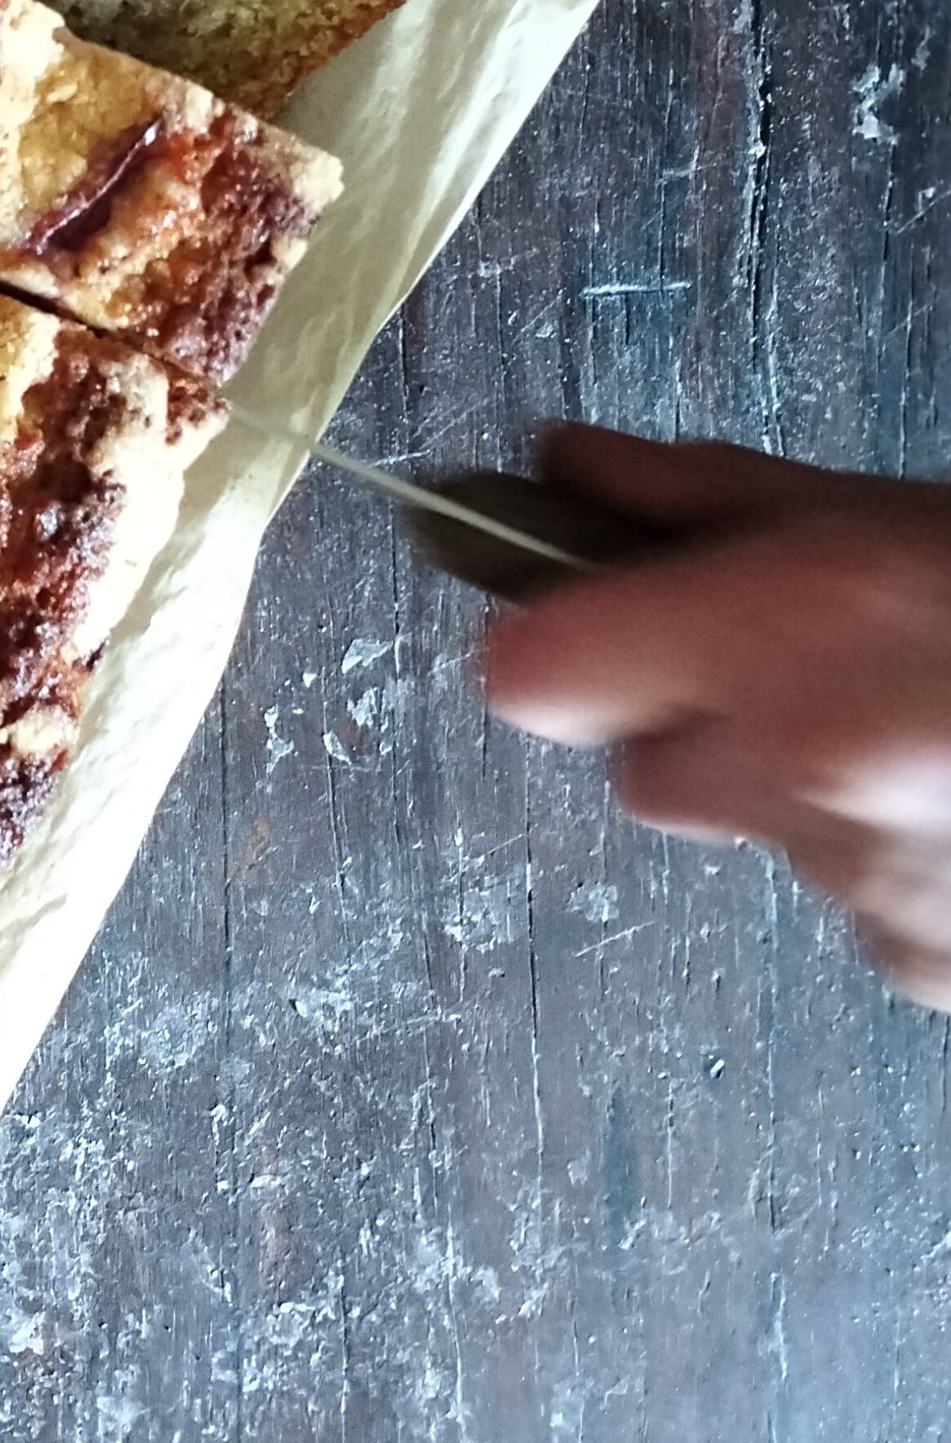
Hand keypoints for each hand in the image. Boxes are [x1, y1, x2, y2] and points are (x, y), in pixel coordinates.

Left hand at [484, 426, 950, 1007]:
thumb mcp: (905, 504)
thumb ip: (713, 497)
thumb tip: (562, 470)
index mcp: (792, 631)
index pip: (532, 676)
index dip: (557, 638)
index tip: (601, 602)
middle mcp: (806, 774)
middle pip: (645, 770)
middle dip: (706, 714)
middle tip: (828, 655)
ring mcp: (873, 893)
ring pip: (770, 835)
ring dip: (824, 781)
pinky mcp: (934, 972)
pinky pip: (866, 904)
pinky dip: (911, 853)